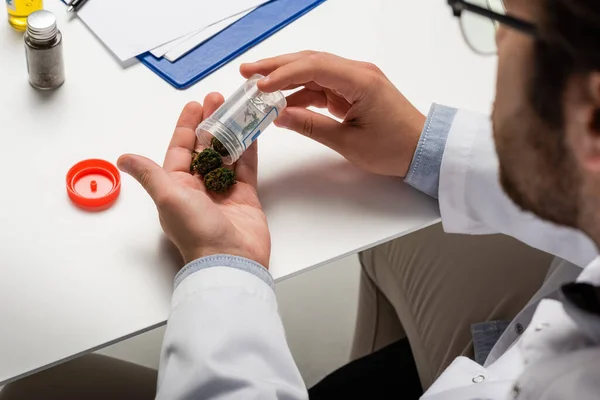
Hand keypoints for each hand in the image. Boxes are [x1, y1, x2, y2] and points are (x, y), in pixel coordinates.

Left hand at [117, 94, 270, 267]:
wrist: (230, 259)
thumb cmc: (196, 230)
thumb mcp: (168, 197)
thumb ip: (150, 174)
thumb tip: (123, 159)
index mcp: (176, 186)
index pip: (180, 149)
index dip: (187, 126)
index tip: (195, 104)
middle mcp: (198, 187)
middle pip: (204, 148)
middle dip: (210, 123)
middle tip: (218, 100)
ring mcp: (223, 191)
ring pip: (226, 154)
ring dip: (230, 131)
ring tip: (236, 109)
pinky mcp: (245, 196)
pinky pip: (246, 167)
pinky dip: (248, 149)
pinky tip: (251, 131)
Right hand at [241, 51, 425, 177]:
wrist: (422, 150)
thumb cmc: (393, 148)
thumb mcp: (348, 142)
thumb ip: (311, 126)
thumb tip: (280, 116)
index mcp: (360, 80)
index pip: (313, 66)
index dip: (282, 74)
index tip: (259, 86)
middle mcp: (357, 72)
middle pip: (309, 61)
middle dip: (276, 66)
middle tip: (246, 71)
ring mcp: (354, 80)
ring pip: (312, 71)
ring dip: (285, 78)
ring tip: (257, 86)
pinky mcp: (352, 90)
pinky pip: (321, 85)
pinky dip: (300, 92)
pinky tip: (281, 103)